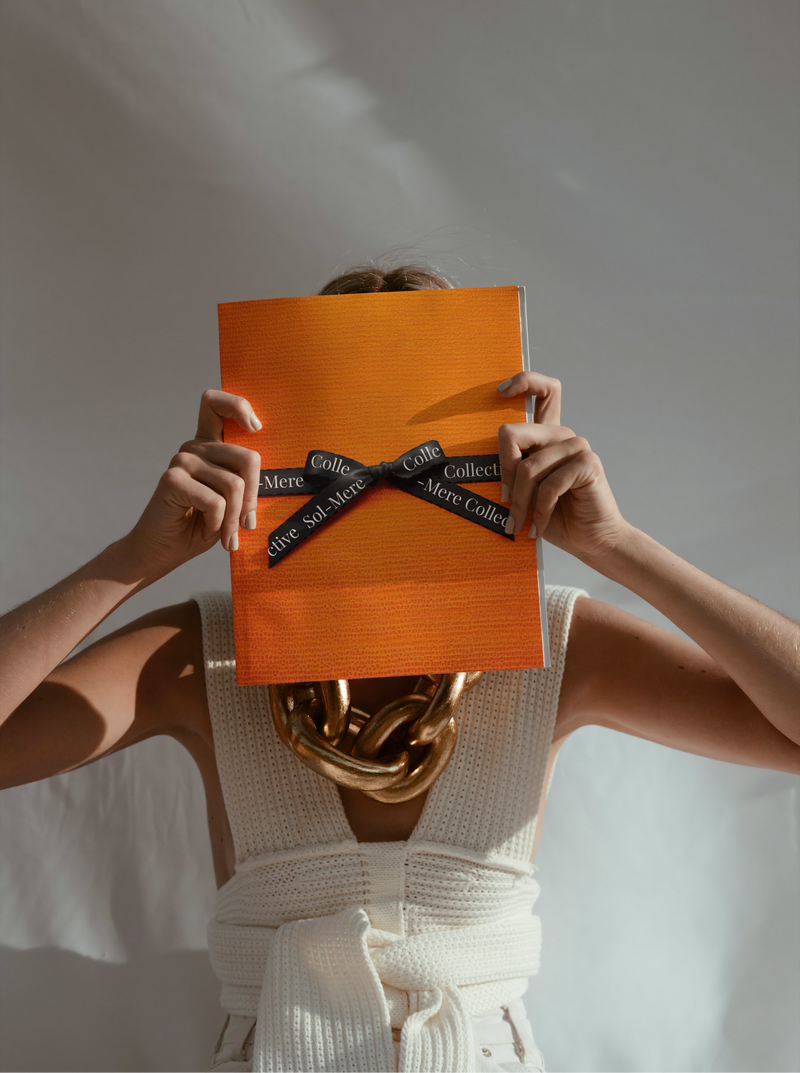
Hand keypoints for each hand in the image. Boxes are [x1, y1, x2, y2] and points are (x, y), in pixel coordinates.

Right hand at [125, 390, 261, 576]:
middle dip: (253, 498)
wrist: (162, 552)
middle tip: (247, 524)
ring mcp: (182, 460)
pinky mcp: (173, 479)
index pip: (216, 404)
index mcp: (209, 445)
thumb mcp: (232, 502)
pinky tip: (206, 530)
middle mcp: (195, 447)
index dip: (239, 406)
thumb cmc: (200, 526)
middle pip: (247, 458)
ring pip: (234, 486)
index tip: (255, 428)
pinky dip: (218, 524)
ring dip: (235, 519)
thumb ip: (246, 483)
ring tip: (227, 535)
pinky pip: (216, 502)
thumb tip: (275, 479)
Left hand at [496, 372, 627, 558]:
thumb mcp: (525, 492)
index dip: (523, 382)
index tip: (500, 392)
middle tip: (506, 501)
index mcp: (548, 436)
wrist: (591, 541)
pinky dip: (540, 512)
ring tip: (520, 524)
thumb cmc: (556, 517)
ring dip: (521, 503)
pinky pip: (548, 485)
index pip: (543, 390)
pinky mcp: (587, 464)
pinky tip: (538, 528)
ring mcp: (577, 447)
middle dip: (503, 473)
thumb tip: (480, 466)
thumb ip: (511, 471)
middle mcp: (562, 435)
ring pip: (527, 467)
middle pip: (513, 433)